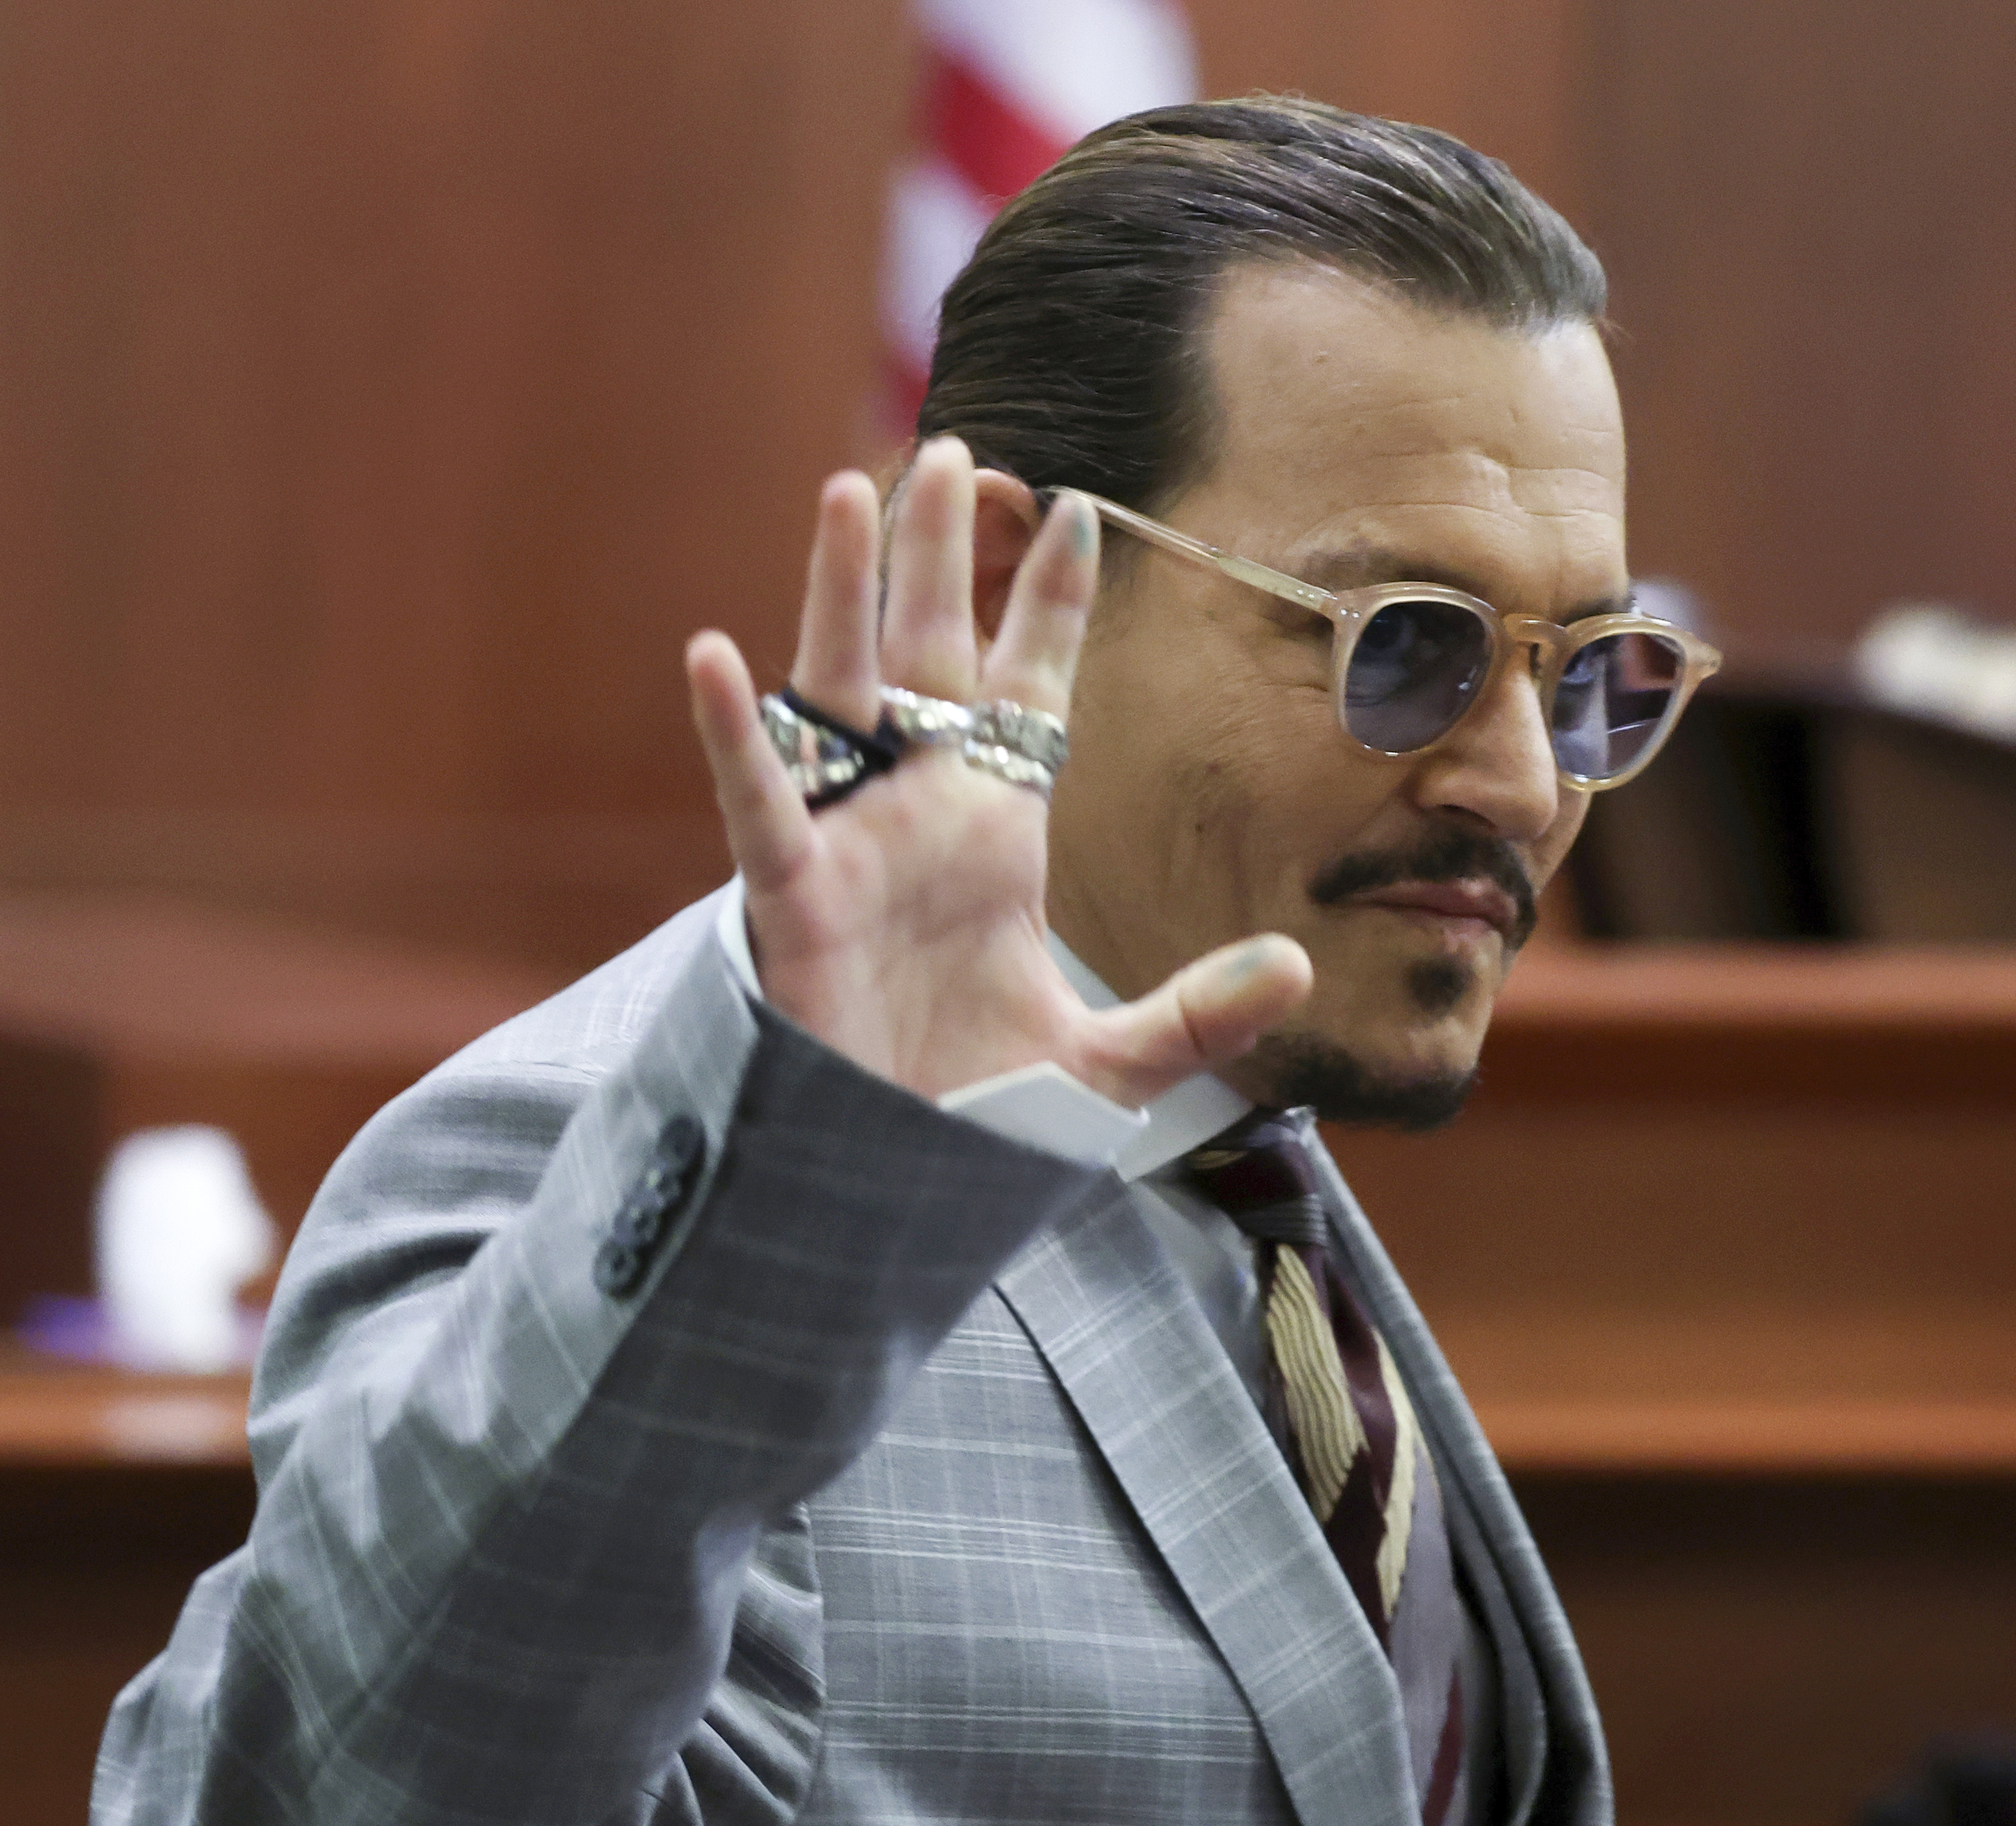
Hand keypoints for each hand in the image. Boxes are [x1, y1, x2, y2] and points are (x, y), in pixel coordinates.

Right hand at [684, 437, 1311, 1107]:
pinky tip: (717, 656)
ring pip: (842, 694)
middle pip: (930, 658)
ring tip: (852, 490)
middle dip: (937, 555)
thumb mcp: (1113, 1065)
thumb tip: (1298, 962)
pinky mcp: (794, 901)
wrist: (897, 1190)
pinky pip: (760, 804)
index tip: (1076, 511)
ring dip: (843, 593)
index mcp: (996, 839)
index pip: (1027, 693)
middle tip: (948, 445)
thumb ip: (1201, 1011)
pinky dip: (736, 735)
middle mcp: (920, 820)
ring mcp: (852, 850)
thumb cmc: (980, 1118)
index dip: (1045, 605)